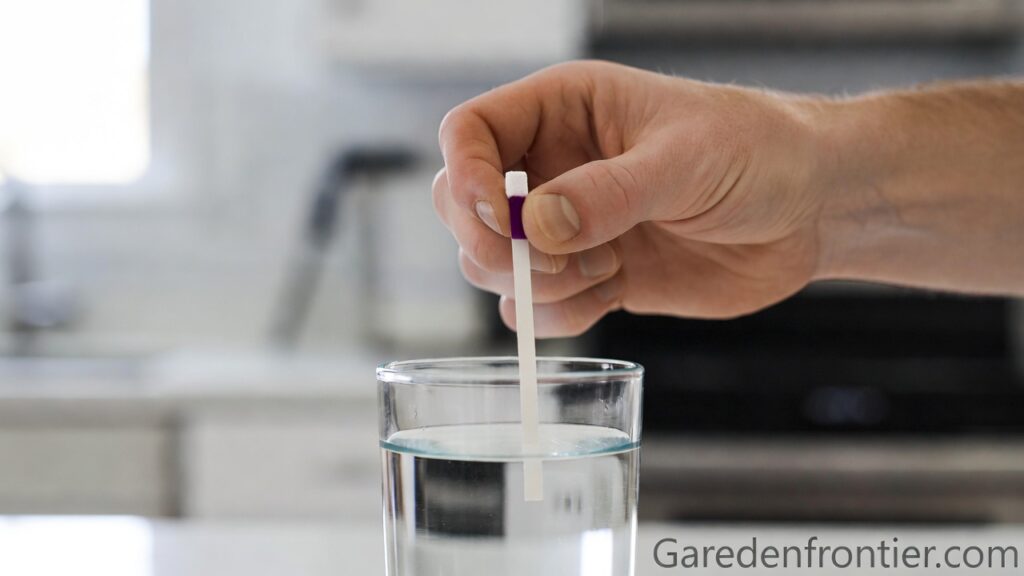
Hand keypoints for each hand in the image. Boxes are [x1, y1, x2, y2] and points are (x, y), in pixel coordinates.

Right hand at [434, 60, 828, 336]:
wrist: (810, 209)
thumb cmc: (757, 151)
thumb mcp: (684, 160)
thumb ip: (607, 193)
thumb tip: (534, 228)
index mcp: (564, 111)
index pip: (470, 131)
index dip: (465, 174)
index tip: (499, 216)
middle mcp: (554, 167)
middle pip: (463, 205)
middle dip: (489, 242)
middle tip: (544, 260)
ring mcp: (569, 227)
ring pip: (493, 264)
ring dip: (533, 282)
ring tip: (601, 268)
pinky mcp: (592, 277)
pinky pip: (539, 307)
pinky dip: (560, 314)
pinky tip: (612, 291)